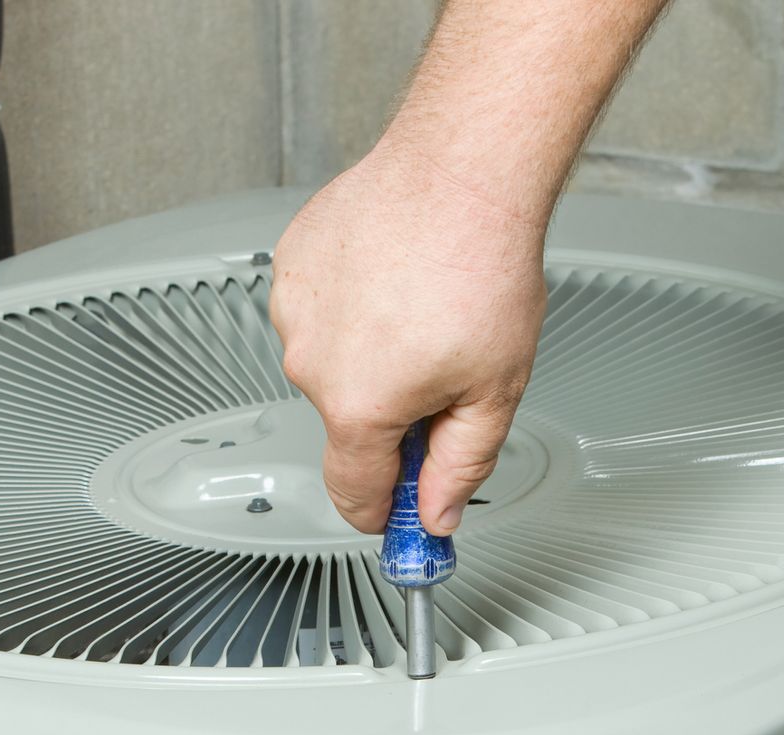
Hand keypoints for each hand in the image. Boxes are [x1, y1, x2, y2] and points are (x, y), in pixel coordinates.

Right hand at [268, 138, 547, 535]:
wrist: (460, 171)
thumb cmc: (481, 267)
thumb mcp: (494, 392)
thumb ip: (459, 467)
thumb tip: (436, 515)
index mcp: (358, 407)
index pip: (354, 492)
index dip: (385, 511)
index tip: (401, 513)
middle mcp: (310, 362)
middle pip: (349, 423)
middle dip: (394, 414)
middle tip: (447, 370)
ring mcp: (293, 311)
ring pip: (333, 363)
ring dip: (372, 354)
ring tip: (422, 310)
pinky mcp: (289, 265)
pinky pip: (321, 310)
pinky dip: (354, 305)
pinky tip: (394, 279)